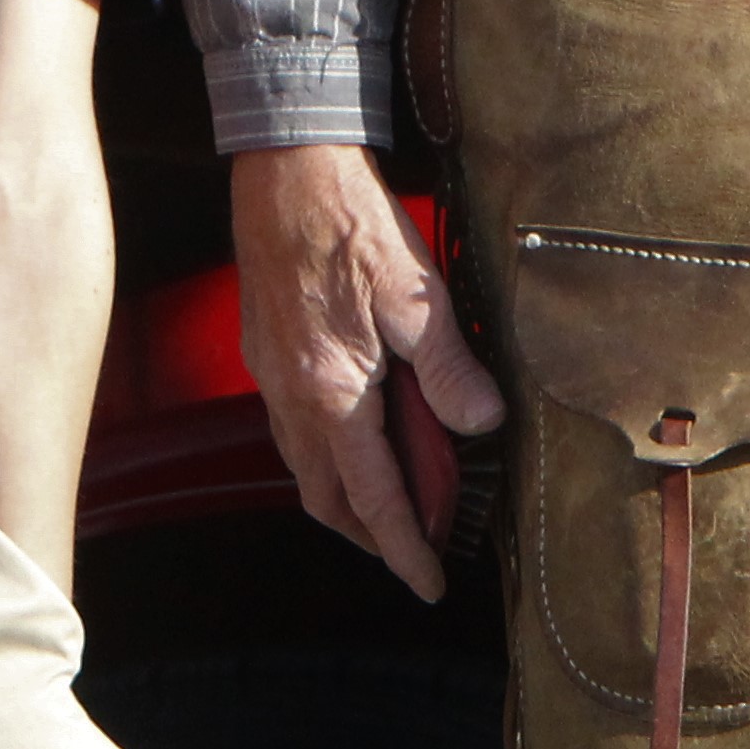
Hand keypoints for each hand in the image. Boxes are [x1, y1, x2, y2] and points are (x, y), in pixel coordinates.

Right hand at [228, 143, 502, 599]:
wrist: (285, 167)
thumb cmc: (350, 222)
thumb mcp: (417, 294)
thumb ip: (449, 368)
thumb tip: (481, 424)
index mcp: (331, 393)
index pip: (373, 498)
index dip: (405, 547)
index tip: (429, 581)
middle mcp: (292, 398)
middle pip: (328, 499)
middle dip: (372, 536)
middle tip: (416, 549)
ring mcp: (273, 376)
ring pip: (306, 468)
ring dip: (348, 497)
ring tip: (394, 500)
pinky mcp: (268, 352)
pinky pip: (294, 431)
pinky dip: (328, 455)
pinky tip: (358, 434)